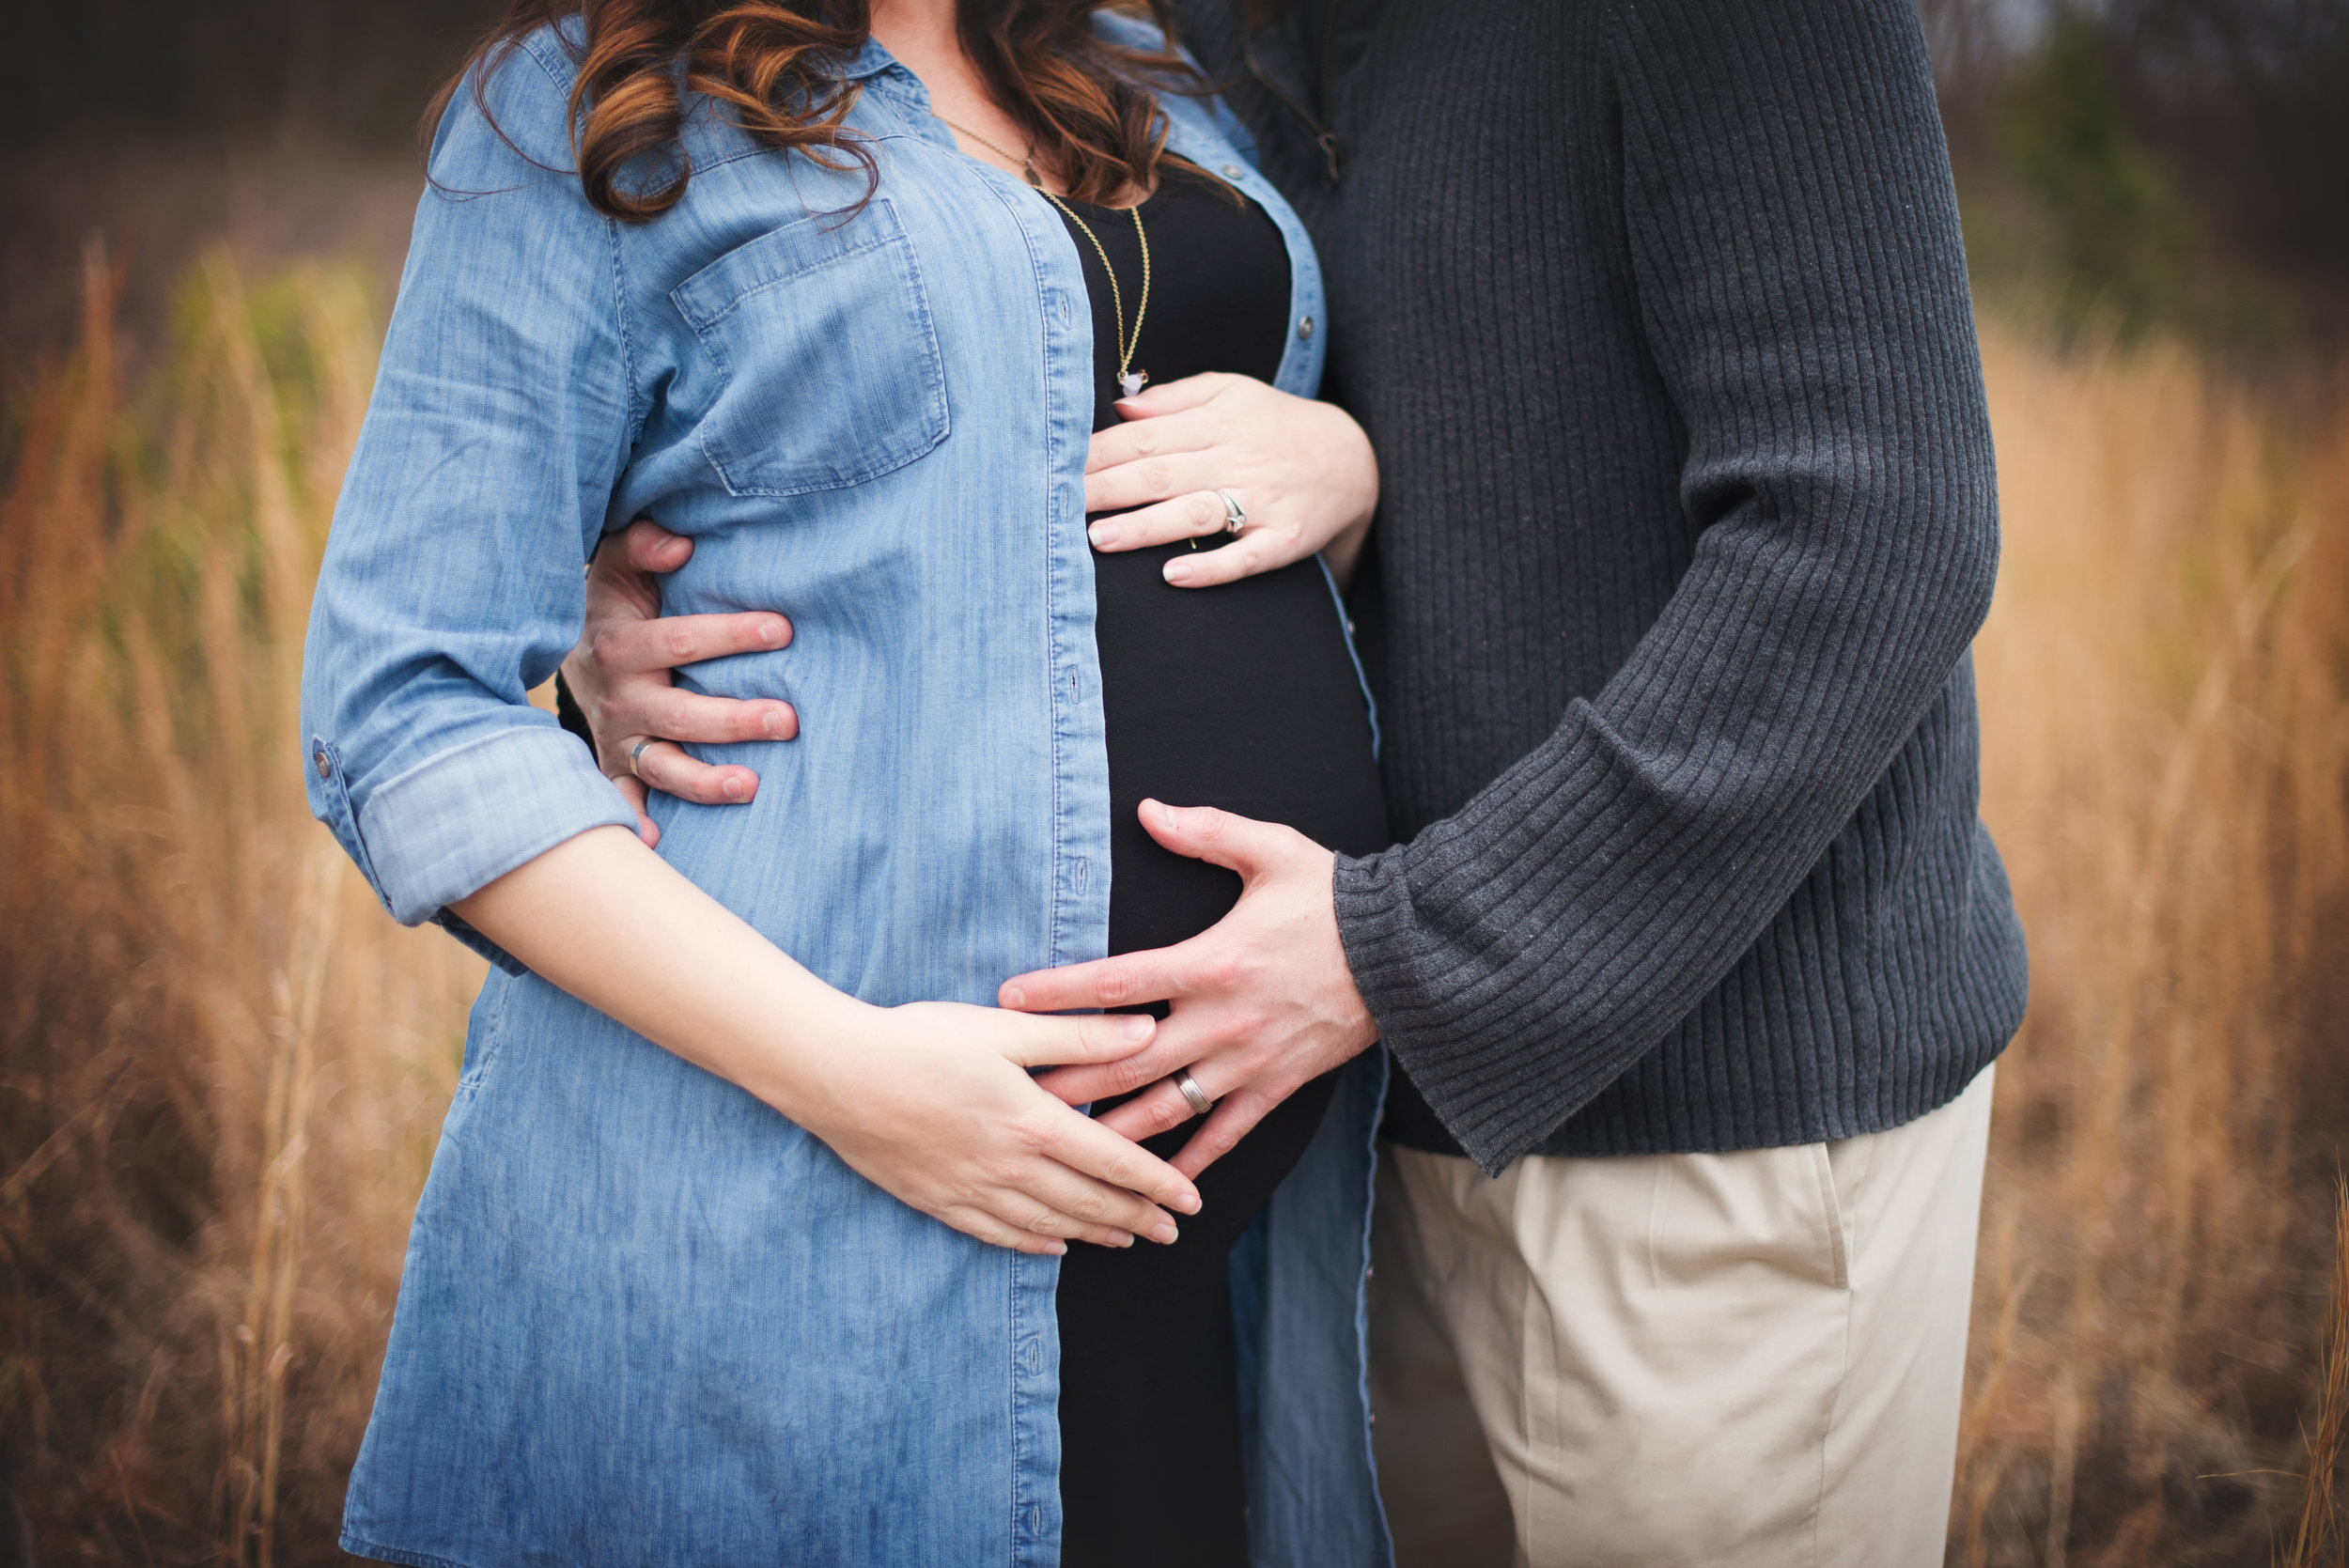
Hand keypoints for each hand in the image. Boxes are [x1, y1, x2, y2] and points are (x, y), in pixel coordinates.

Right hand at [448, 825, 1204, 1257]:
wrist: (835, 1073)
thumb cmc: (919, 1039)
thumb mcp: (1006, 1028)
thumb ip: (1080, 1036)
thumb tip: (1148, 1030)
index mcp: (1033, 1121)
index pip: (1114, 1161)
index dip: (1158, 1184)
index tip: (1191, 1202)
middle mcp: (1008, 1166)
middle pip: (1089, 1202)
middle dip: (1137, 1219)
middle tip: (1172, 1233)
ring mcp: (970, 1190)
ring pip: (1048, 1224)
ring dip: (1094, 1235)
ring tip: (1127, 1242)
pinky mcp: (936, 1199)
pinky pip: (996, 1233)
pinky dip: (1033, 1243)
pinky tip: (1053, 1245)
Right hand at [564, 518, 798, 844]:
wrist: (564, 648)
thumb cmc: (616, 601)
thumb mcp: (620, 563)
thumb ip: (645, 544)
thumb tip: (681, 546)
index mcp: (620, 644)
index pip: (678, 641)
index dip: (728, 634)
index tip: (782, 629)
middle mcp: (618, 698)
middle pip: (679, 714)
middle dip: (733, 718)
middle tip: (788, 719)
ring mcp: (618, 740)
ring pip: (663, 766)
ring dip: (705, 781)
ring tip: (752, 786)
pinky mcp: (617, 768)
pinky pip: (625, 800)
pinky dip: (634, 822)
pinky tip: (657, 843)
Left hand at [997, 802, 1379, 1178]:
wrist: (1410, 956)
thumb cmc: (1336, 899)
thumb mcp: (1272, 851)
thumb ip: (1207, 832)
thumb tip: (1148, 811)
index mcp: (1211, 961)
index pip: (1117, 981)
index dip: (1059, 992)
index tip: (1009, 999)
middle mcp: (1221, 1019)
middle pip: (1126, 1059)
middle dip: (1067, 1080)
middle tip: (1014, 1097)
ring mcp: (1247, 1061)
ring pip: (1165, 1107)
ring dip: (1111, 1129)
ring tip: (1061, 1147)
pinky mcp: (1276, 1087)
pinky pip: (1224, 1134)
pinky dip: (1188, 1162)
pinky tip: (1153, 1184)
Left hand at [1083, 374, 1377, 588]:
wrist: (1355, 461)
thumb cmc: (1277, 425)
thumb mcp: (1232, 392)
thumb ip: (1174, 399)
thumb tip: (1119, 408)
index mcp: (1218, 420)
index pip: (1146, 437)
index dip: (1099, 453)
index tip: (1056, 466)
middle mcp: (1237, 458)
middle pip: (1161, 474)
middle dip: (1106, 489)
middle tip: (1057, 505)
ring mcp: (1262, 501)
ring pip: (1195, 514)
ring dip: (1145, 528)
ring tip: (1099, 539)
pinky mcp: (1284, 540)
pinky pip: (1244, 558)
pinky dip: (1209, 569)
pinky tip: (1172, 577)